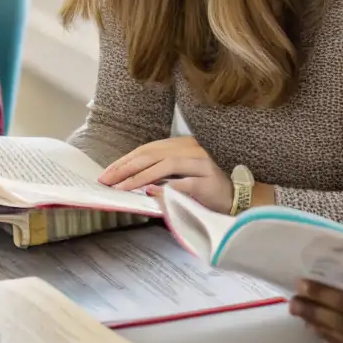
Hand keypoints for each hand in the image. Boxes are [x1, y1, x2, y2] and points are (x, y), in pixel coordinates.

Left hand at [98, 137, 233, 211]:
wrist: (236, 198)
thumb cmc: (204, 188)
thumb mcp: (179, 175)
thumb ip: (159, 172)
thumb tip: (127, 178)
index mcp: (181, 144)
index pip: (147, 149)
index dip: (125, 160)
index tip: (106, 172)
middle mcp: (191, 149)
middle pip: (152, 155)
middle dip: (126, 168)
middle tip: (107, 180)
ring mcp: (201, 164)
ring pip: (165, 165)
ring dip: (140, 177)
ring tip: (122, 187)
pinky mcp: (208, 182)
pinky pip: (183, 184)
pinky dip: (165, 188)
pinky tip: (150, 193)